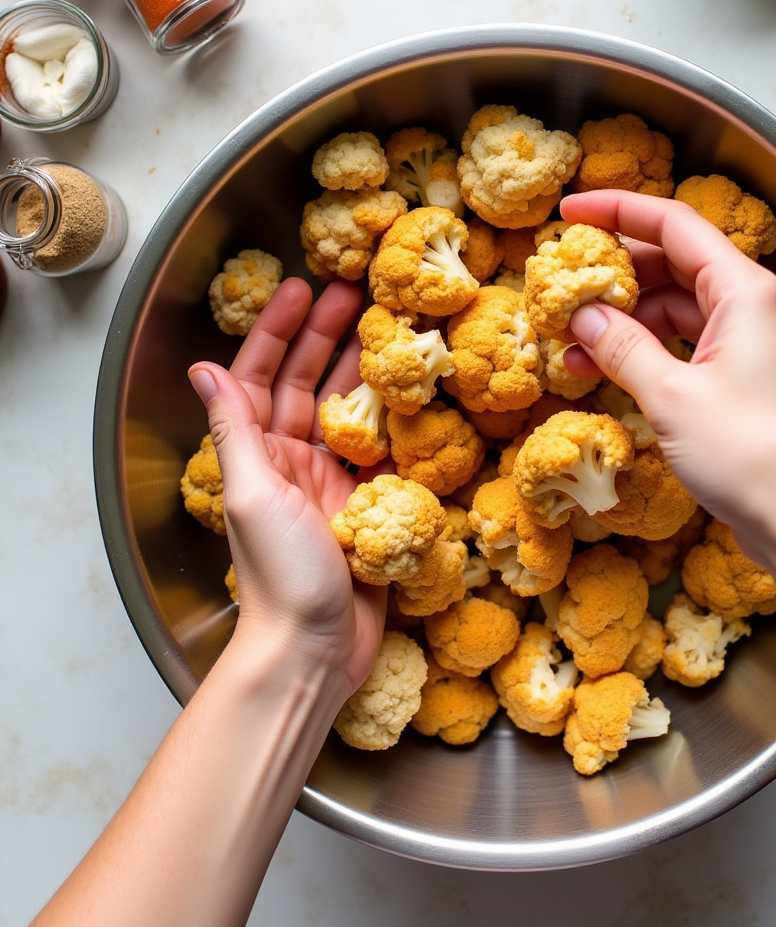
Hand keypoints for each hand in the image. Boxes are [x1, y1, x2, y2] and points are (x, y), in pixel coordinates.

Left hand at [188, 277, 385, 694]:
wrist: (314, 649)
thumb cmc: (280, 579)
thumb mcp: (254, 496)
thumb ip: (234, 431)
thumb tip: (204, 369)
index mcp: (256, 454)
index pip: (260, 376)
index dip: (277, 331)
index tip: (300, 290)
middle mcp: (288, 460)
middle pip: (304, 382)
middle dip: (325, 335)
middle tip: (354, 292)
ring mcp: (327, 481)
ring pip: (342, 408)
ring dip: (358, 366)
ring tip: (383, 326)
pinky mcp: (363, 502)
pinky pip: (377, 447)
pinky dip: (389, 415)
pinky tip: (407, 387)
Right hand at [560, 190, 775, 558]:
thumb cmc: (751, 456)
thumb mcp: (672, 397)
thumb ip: (622, 348)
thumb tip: (583, 315)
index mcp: (746, 292)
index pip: (675, 225)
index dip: (618, 211)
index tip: (569, 209)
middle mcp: (754, 309)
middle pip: (674, 266)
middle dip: (615, 275)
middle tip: (563, 285)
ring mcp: (752, 347)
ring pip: (677, 312)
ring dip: (625, 323)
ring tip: (572, 343)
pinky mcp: (745, 382)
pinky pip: (687, 349)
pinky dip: (647, 354)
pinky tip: (605, 370)